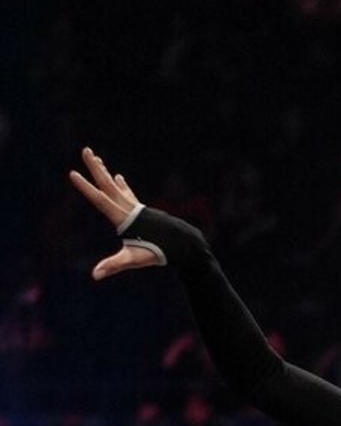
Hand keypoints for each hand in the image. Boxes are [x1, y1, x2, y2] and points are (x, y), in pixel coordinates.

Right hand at [69, 147, 157, 279]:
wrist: (182, 244)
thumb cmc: (156, 252)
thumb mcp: (132, 260)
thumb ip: (113, 265)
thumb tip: (95, 275)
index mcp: (122, 217)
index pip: (99, 199)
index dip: (85, 187)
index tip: (72, 173)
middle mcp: (128, 208)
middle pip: (108, 184)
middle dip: (95, 168)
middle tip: (86, 149)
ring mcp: (136, 207)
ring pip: (116, 186)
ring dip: (105, 172)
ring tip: (96, 158)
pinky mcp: (142, 210)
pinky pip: (128, 194)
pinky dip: (121, 185)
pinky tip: (118, 177)